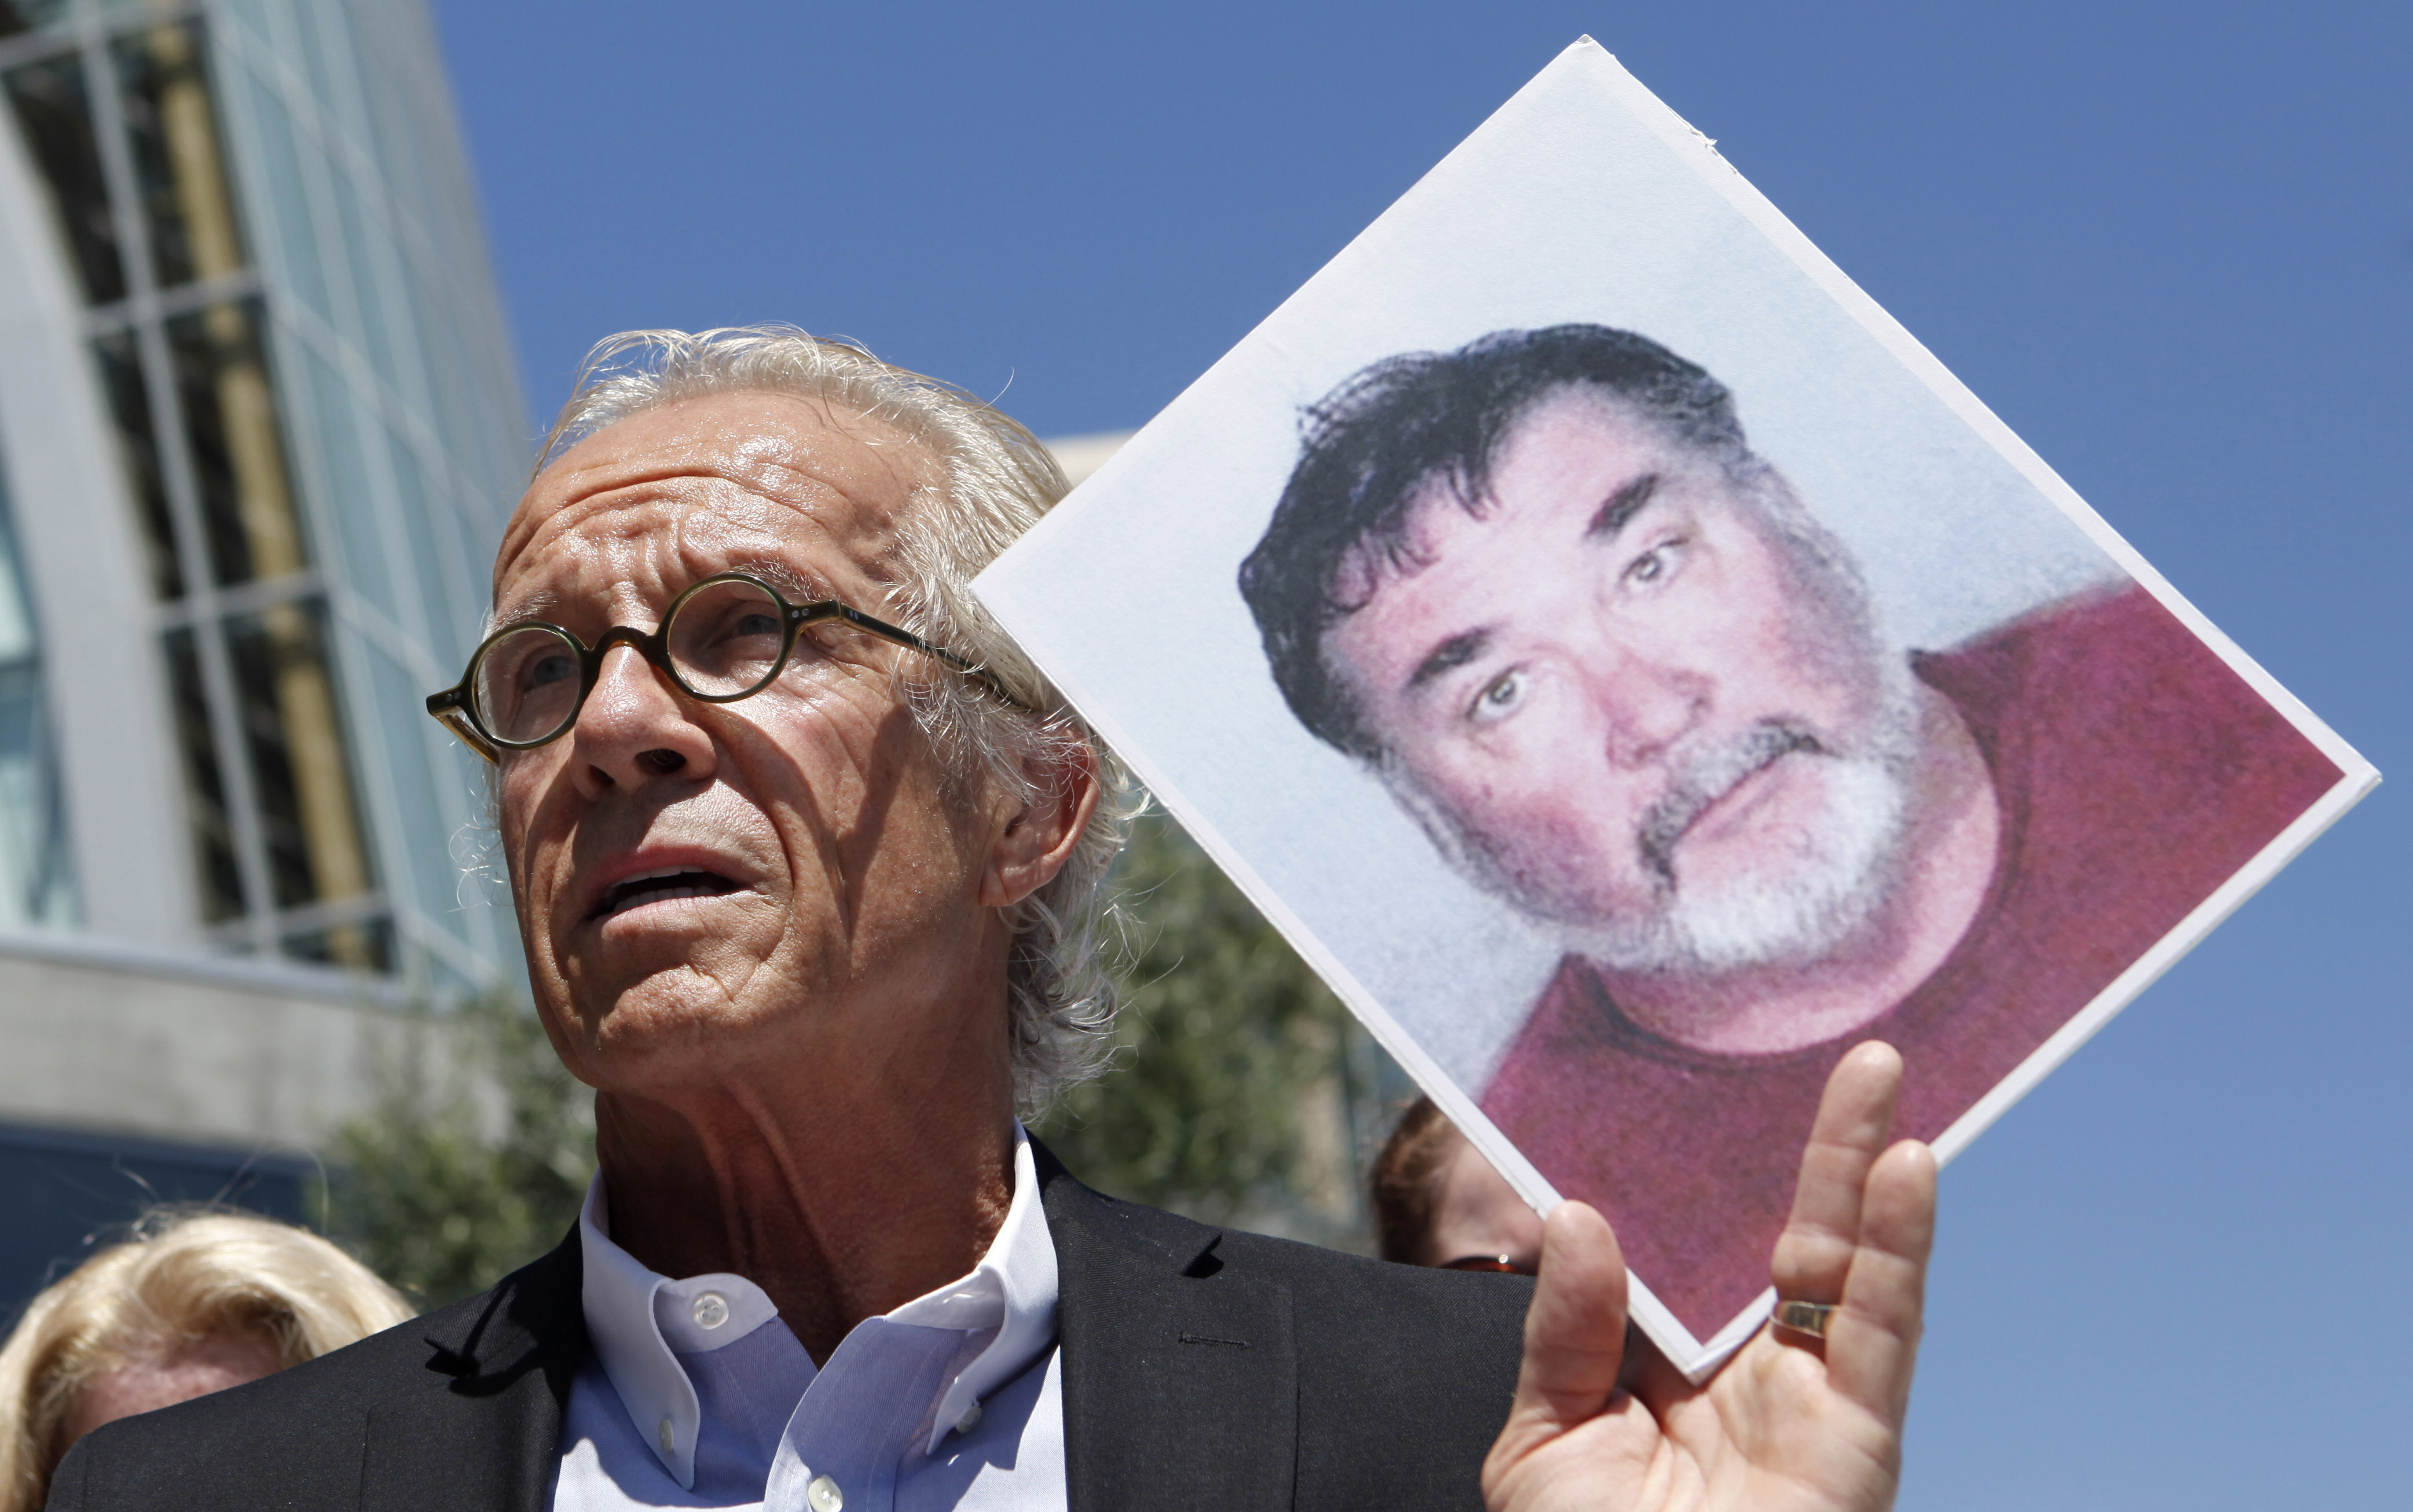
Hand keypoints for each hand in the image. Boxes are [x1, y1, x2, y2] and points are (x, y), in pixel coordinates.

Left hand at [1483, 1042, 1936, 1511]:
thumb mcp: (1542, 1442)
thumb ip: (1566, 1331)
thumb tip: (1578, 1214)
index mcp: (1666, 1365)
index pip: (1688, 1242)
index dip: (1696, 1166)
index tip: (1688, 1077)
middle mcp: (1745, 1372)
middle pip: (1782, 1231)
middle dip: (1809, 1142)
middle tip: (1831, 1044)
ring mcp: (1809, 1399)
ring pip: (1845, 1260)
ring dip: (1865, 1165)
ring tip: (1875, 1070)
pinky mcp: (1861, 1435)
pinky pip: (1887, 1327)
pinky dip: (1901, 1245)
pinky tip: (1910, 1168)